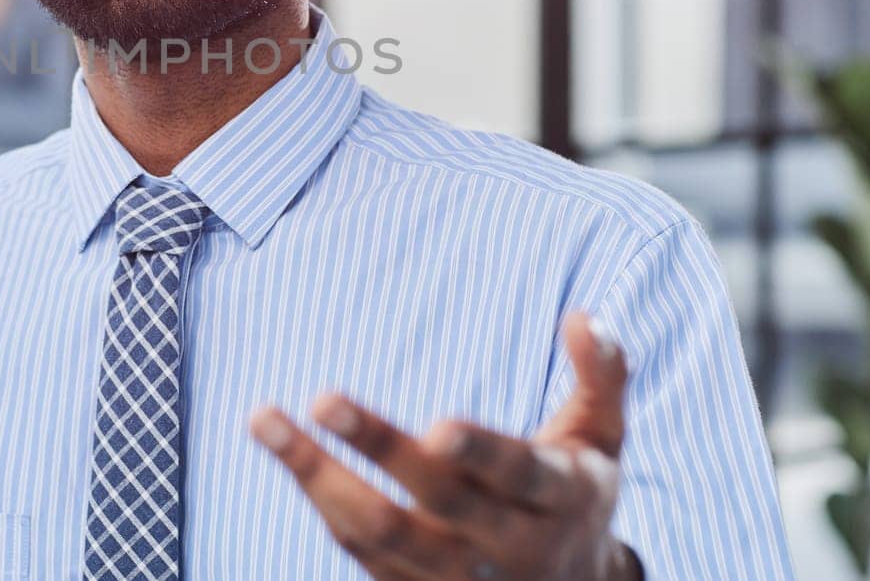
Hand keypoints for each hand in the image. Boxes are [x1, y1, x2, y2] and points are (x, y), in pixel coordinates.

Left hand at [249, 312, 640, 580]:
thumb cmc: (576, 494)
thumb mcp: (604, 437)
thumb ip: (602, 374)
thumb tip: (583, 315)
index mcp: (561, 498)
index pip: (520, 475)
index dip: (481, 453)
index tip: (437, 426)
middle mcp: (511, 547)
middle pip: (438, 503)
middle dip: (380, 448)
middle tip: (323, 397)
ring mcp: (462, 579)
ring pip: (383, 536)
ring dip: (318, 478)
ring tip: (265, 419)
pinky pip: (362, 555)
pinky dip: (323, 504)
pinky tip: (290, 456)